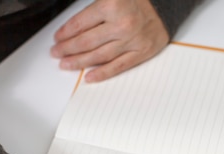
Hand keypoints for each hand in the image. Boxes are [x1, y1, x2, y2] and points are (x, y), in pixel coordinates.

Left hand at [50, 0, 168, 81]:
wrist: (167, 4)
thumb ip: (93, 9)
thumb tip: (73, 26)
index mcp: (112, 5)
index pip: (80, 23)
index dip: (65, 32)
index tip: (57, 38)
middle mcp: (122, 24)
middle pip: (86, 42)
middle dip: (67, 49)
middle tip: (57, 53)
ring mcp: (132, 40)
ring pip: (99, 56)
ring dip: (79, 62)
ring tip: (66, 64)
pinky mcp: (141, 52)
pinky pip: (118, 66)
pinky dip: (102, 73)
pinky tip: (89, 76)